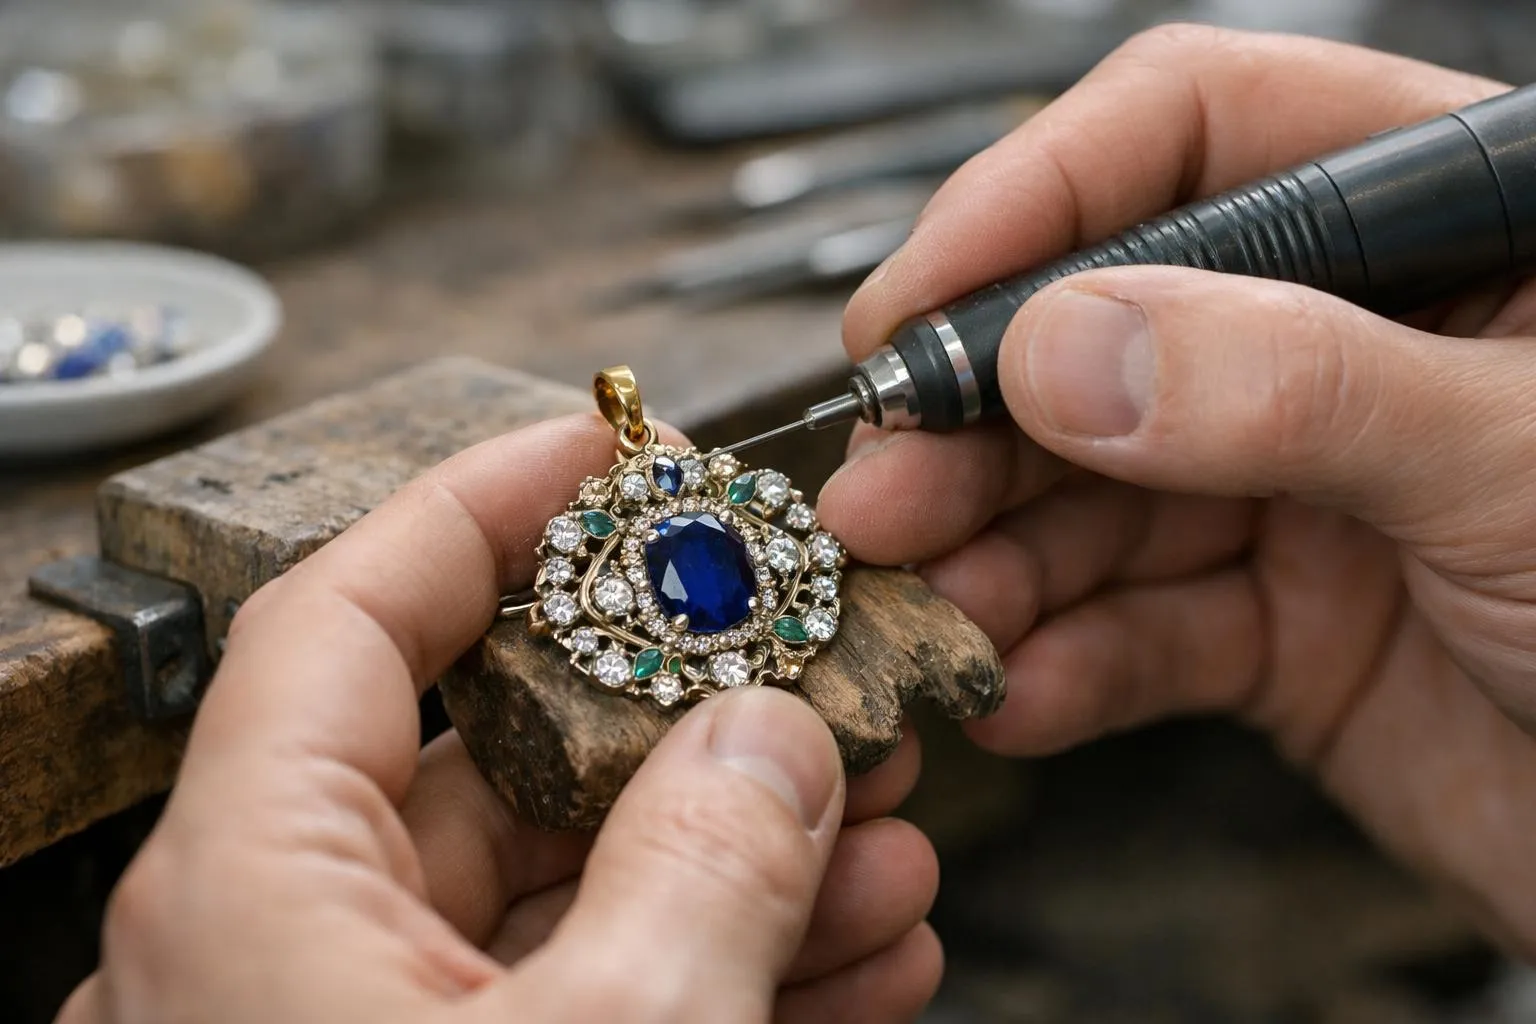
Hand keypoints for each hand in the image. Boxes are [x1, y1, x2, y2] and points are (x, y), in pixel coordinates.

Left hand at [58, 416, 940, 1023]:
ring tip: (883, 832)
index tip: (604, 447)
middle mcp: (288, 956)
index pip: (346, 619)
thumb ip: (700, 877)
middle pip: (503, 756)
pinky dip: (725, 967)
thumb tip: (773, 742)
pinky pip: (593, 998)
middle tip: (815, 675)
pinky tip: (855, 948)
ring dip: (747, 857)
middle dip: (694, 717)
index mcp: (252, 900)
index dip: (479, 504)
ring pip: (574, 889)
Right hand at [822, 25, 1535, 957]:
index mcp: (1440, 229)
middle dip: (979, 421)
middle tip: (882, 493)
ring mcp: (1308, 493)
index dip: (1034, 200)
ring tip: (927, 609)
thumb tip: (1064, 349)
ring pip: (1099, 497)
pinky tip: (1017, 690)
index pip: (1192, 135)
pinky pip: (1140, 632)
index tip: (918, 305)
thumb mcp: (1519, 462)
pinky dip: (1067, 665)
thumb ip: (1295, 388)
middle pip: (1105, 333)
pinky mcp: (1283, 631)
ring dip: (996, 557)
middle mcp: (1350, 346)